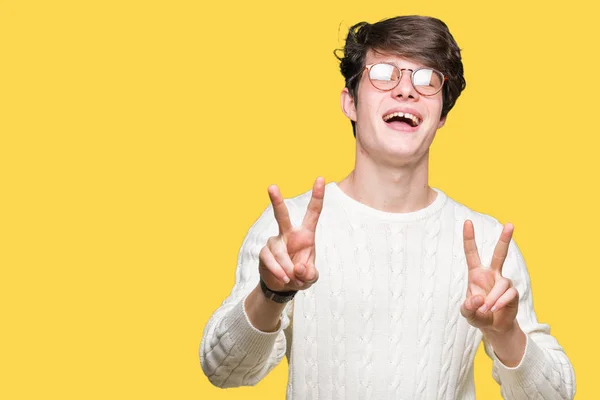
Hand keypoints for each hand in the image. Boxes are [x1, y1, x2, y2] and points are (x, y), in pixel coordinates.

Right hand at [258, 177, 324, 292]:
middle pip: (281, 216)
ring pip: (279, 251)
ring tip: (291, 278)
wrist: (282, 286)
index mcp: (305, 234)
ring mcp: (274, 242)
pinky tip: (283, 278)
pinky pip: (270, 260)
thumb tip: (298, 268)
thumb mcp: (311, 278)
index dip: (317, 196)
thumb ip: (309, 274)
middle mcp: (288, 234)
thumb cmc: (300, 275)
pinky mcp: (264, 253)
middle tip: (271, 186)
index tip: (320, 178)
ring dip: (286, 267)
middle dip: (276, 201)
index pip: (313, 212)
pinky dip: (278, 271)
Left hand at [460, 220, 518, 334]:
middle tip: (510, 224)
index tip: (468, 222)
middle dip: (505, 239)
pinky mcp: (513, 292)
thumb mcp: (467, 313)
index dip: (469, 238)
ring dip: (493, 298)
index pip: (472, 253)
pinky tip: (495, 309)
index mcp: (476, 274)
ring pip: (502, 284)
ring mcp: (503, 282)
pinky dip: (500, 302)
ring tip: (486, 309)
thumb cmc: (478, 314)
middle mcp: (491, 274)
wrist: (494, 327)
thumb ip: (468, 306)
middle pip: (499, 254)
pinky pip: (509, 294)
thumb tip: (479, 298)